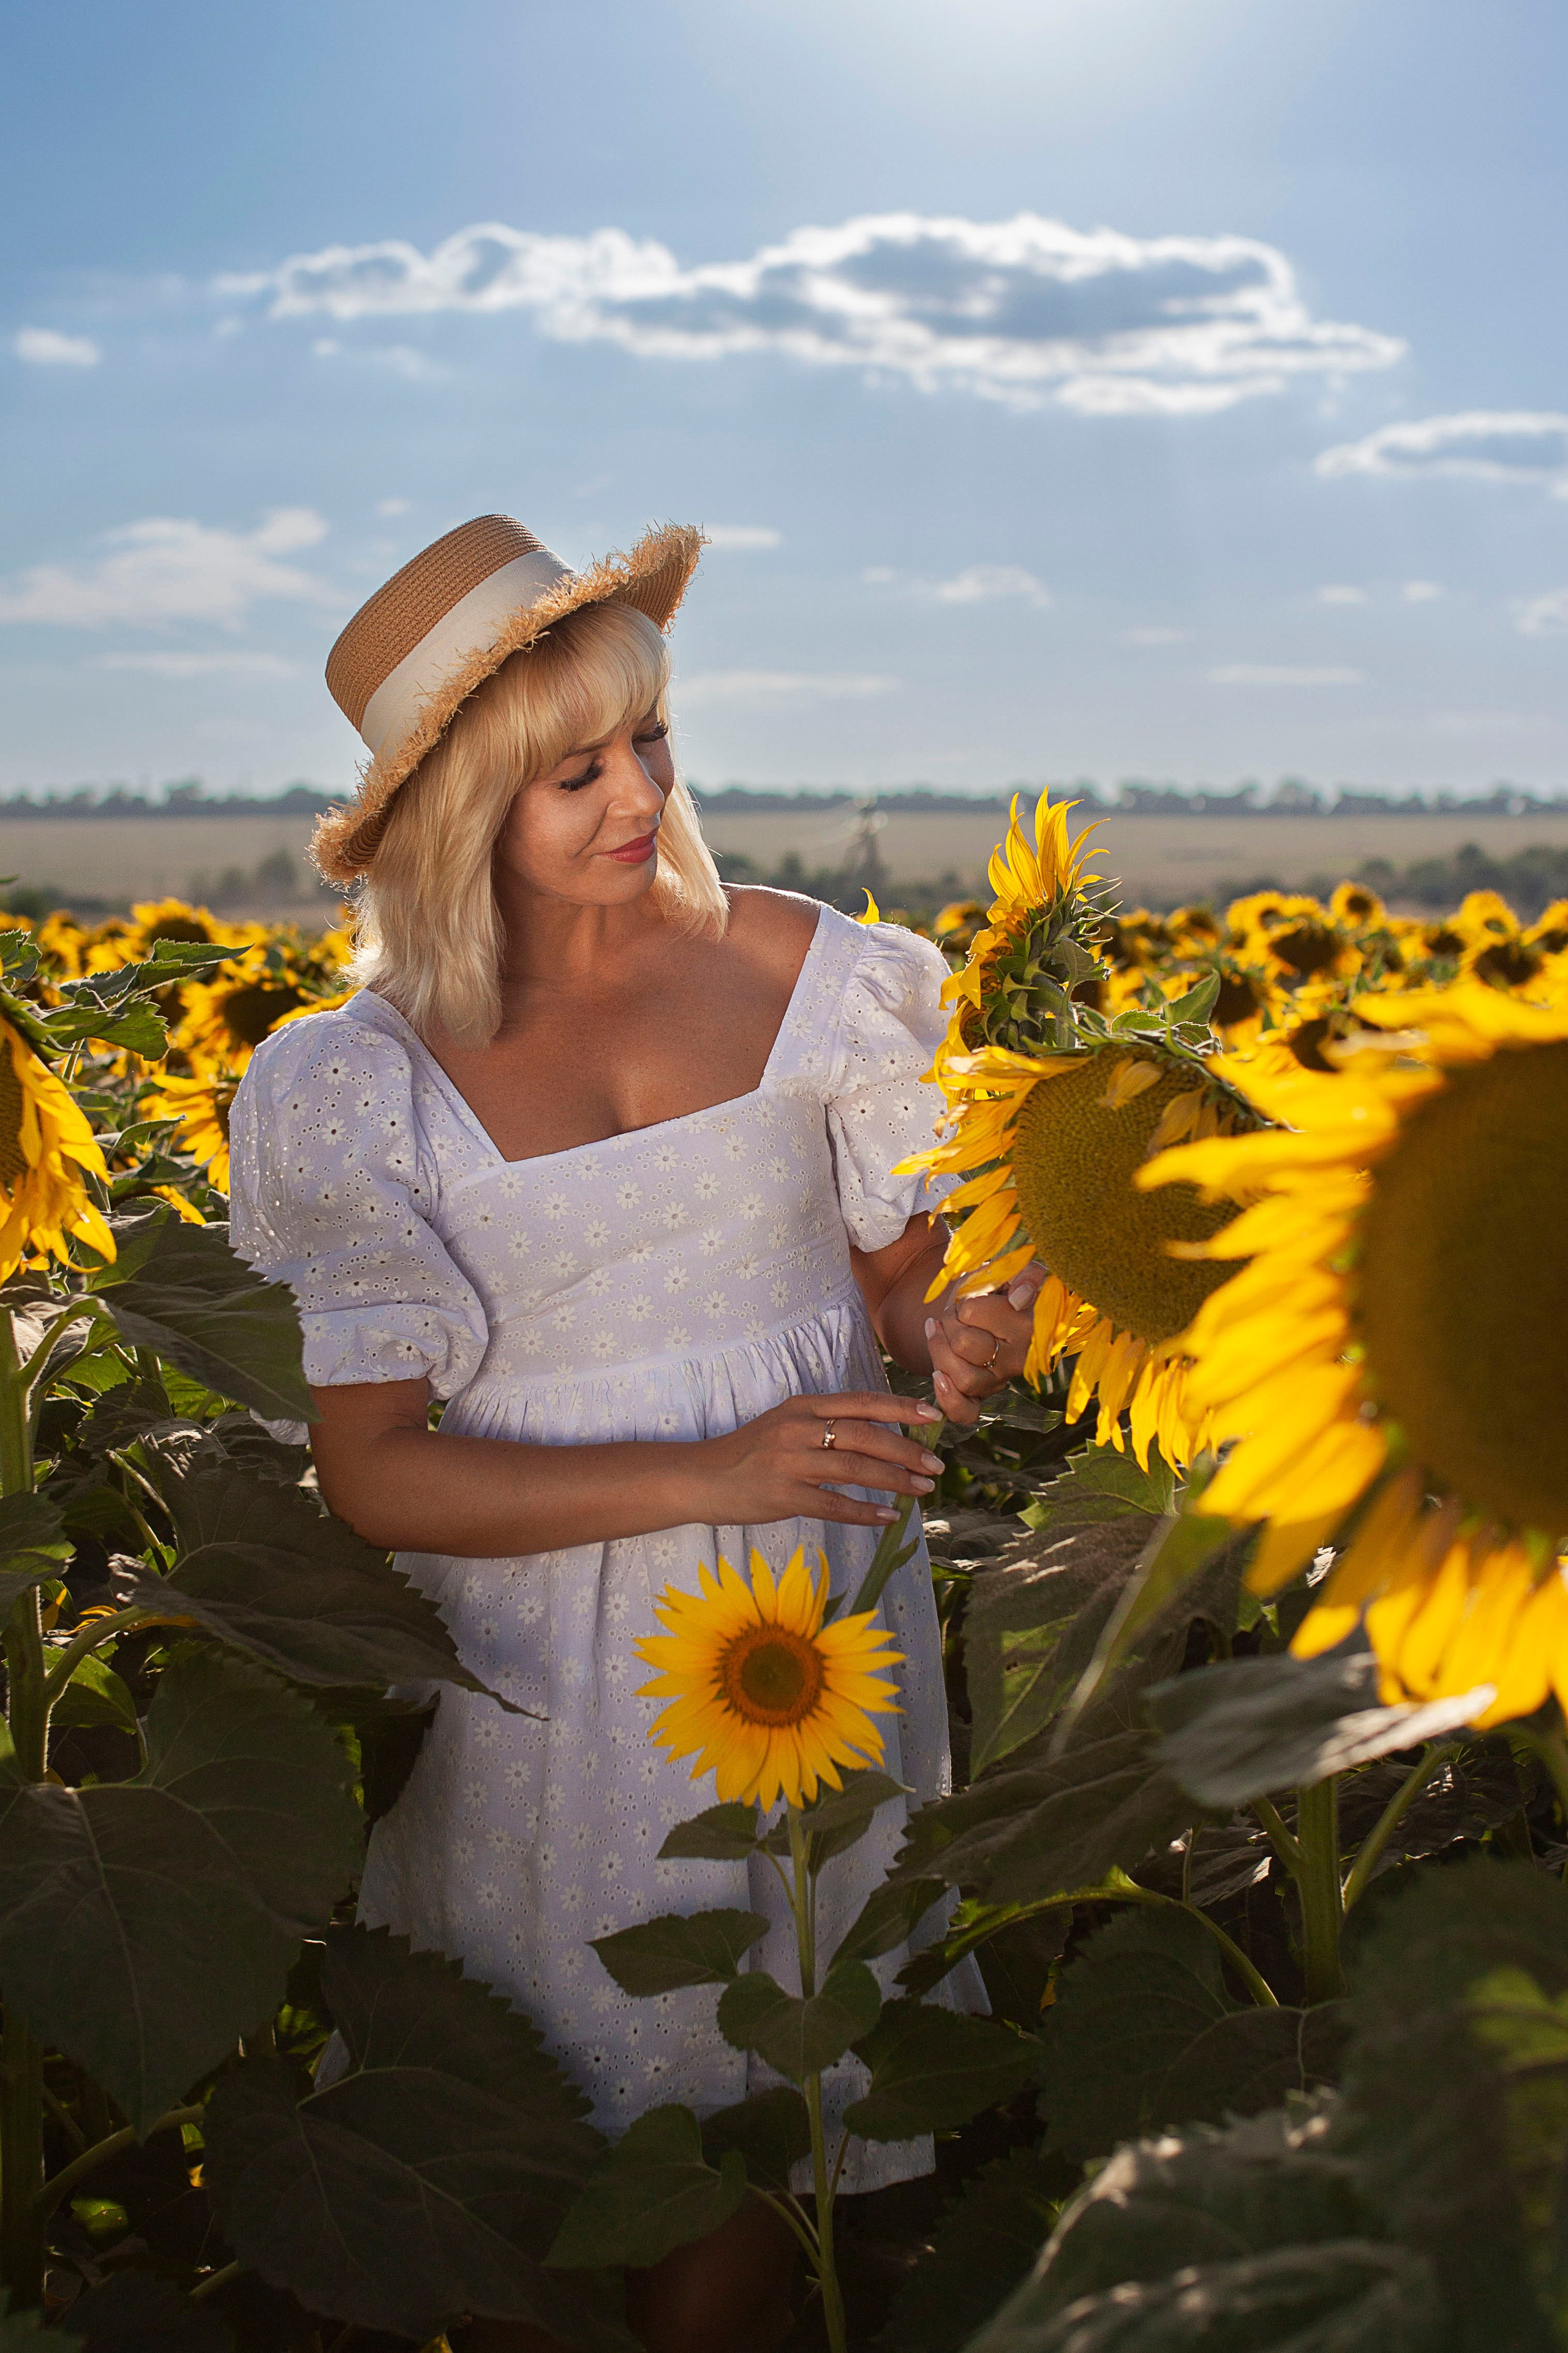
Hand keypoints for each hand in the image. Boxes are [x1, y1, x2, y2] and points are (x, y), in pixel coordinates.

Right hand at [693, 1392, 946, 1530]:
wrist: (700, 1478)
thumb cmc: (749, 1452)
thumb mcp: (785, 1423)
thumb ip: (824, 1424)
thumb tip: (878, 1434)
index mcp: (802, 1406)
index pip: (860, 1402)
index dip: (899, 1407)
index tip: (932, 1416)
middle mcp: (798, 1428)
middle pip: (863, 1435)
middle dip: (905, 1450)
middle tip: (935, 1465)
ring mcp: (789, 1462)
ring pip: (854, 1468)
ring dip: (894, 1480)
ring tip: (922, 1490)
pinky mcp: (782, 1495)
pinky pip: (833, 1505)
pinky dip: (864, 1512)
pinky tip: (888, 1517)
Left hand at [924, 1264, 1048, 1427]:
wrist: (989, 1305)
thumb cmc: (1002, 1285)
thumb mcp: (1016, 1270)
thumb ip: (1028, 1275)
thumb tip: (1019, 1298)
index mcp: (1030, 1325)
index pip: (974, 1313)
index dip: (964, 1305)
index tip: (970, 1298)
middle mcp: (1018, 1359)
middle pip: (965, 1346)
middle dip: (949, 1324)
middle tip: (953, 1313)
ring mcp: (1000, 1380)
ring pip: (961, 1378)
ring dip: (939, 1351)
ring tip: (936, 1331)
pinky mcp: (984, 1395)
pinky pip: (965, 1412)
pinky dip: (948, 1400)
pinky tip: (938, 1378)